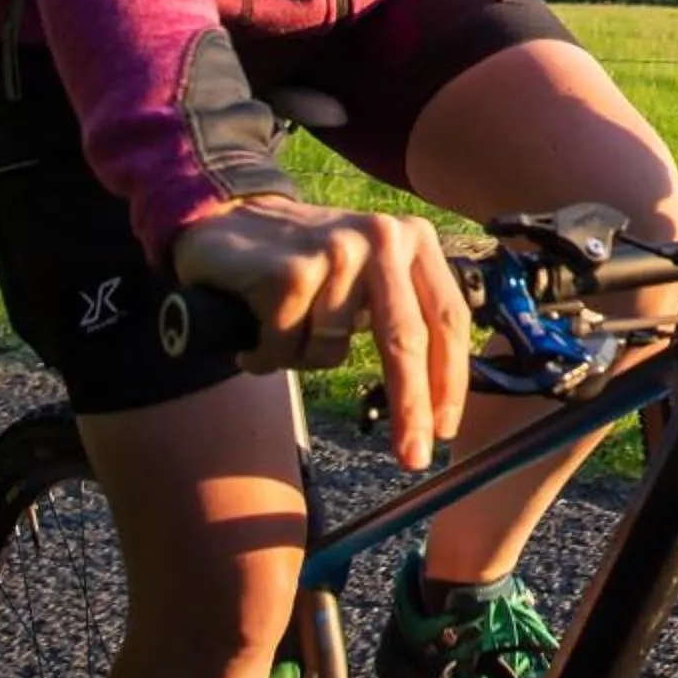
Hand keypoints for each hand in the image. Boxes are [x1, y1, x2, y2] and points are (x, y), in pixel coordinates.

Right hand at [171, 194, 468, 469]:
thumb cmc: (305, 260)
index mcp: (414, 240)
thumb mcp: (371, 272)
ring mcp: (337, 251)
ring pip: (332, 351)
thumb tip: (439, 391)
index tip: (445, 427)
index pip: (447, 318)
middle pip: (407, 340)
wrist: (227, 220)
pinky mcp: (291, 272)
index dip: (450, 379)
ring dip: (300, 358)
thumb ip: (405, 310)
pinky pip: (286, 347)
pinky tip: (254, 328)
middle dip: (411, 407)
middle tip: (413, 457)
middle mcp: (384, 239)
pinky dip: (265, 353)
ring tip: (281, 326)